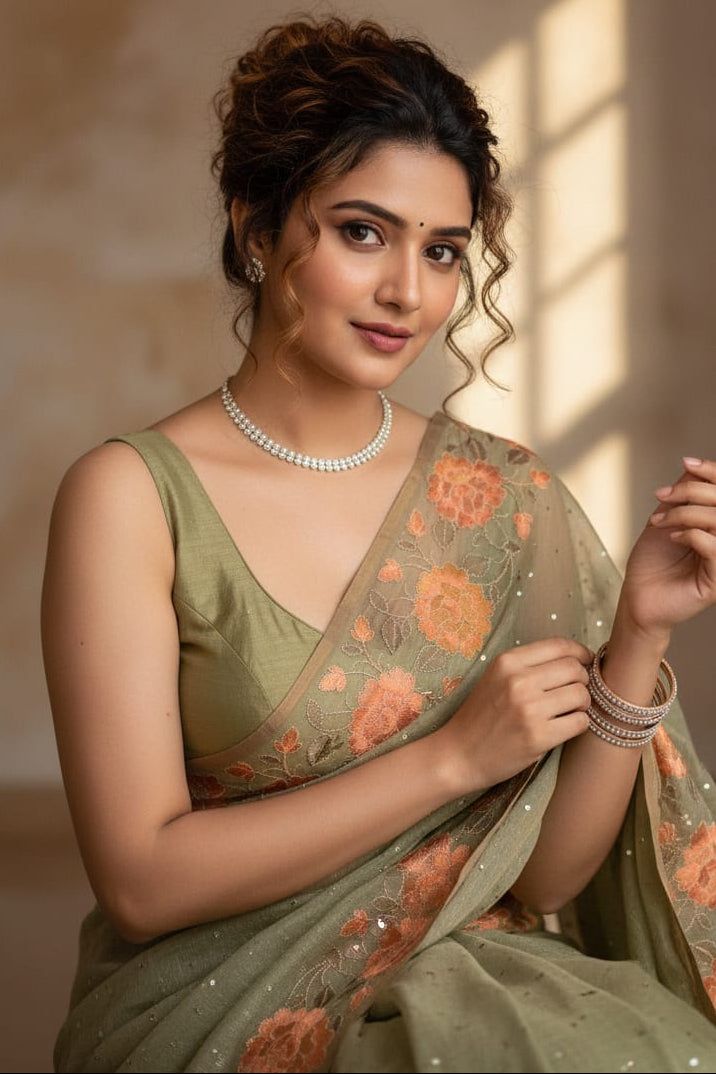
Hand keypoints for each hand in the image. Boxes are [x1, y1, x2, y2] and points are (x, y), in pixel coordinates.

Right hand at [436, 637, 591, 794]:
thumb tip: (576, 658)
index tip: (586, 662)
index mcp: (508, 661)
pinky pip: (580, 722)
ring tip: (567, 711)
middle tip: (574, 692)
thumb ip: (529, 665)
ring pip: (582, 695)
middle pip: (575, 669)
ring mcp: (529, 709)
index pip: (561, 646)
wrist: (459, 754)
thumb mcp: (496, 678)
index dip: (581, 652)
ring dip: (581, 704)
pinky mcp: (539, 736)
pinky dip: (578, 724)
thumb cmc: (481, 716)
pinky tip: (564, 727)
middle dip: (582, 680)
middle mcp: (519, 681)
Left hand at [619, 456, 715, 636]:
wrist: (637, 594)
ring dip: (685, 514)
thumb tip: (693, 464)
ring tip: (660, 520)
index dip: (712, 472)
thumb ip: (686, 493)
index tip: (688, 463)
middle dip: (692, 491)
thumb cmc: (653, 559)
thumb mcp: (668, 516)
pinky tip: (672, 537)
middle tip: (663, 496)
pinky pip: (714, 546)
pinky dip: (690, 534)